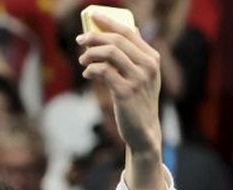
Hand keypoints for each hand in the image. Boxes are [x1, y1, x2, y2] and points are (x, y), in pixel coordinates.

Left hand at [78, 14, 162, 158]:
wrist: (142, 129)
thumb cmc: (137, 100)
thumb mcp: (142, 75)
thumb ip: (134, 56)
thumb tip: (125, 31)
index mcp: (152, 57)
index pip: (129, 32)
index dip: (109, 22)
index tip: (92, 16)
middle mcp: (148, 65)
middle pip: (116, 40)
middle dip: (94, 37)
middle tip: (80, 40)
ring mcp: (138, 78)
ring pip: (109, 53)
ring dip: (90, 54)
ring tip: (82, 60)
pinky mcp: (125, 92)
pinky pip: (102, 71)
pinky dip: (90, 70)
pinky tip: (87, 74)